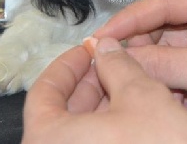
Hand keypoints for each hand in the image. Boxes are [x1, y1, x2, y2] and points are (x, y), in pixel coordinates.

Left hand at [22, 38, 186, 143]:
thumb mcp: (142, 96)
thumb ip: (119, 66)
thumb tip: (107, 50)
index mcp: (49, 138)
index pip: (44, 90)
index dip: (69, 64)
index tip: (88, 50)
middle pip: (63, 112)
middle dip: (94, 83)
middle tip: (115, 64)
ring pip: (84, 131)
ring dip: (109, 106)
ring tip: (136, 87)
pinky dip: (115, 130)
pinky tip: (140, 117)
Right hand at [94, 0, 186, 143]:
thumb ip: (166, 64)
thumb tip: (118, 55)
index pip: (164, 3)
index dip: (128, 20)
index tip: (99, 38)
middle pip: (161, 28)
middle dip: (143, 54)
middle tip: (115, 73)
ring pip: (167, 53)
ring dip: (162, 77)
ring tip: (165, 96)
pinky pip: (180, 71)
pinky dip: (176, 88)